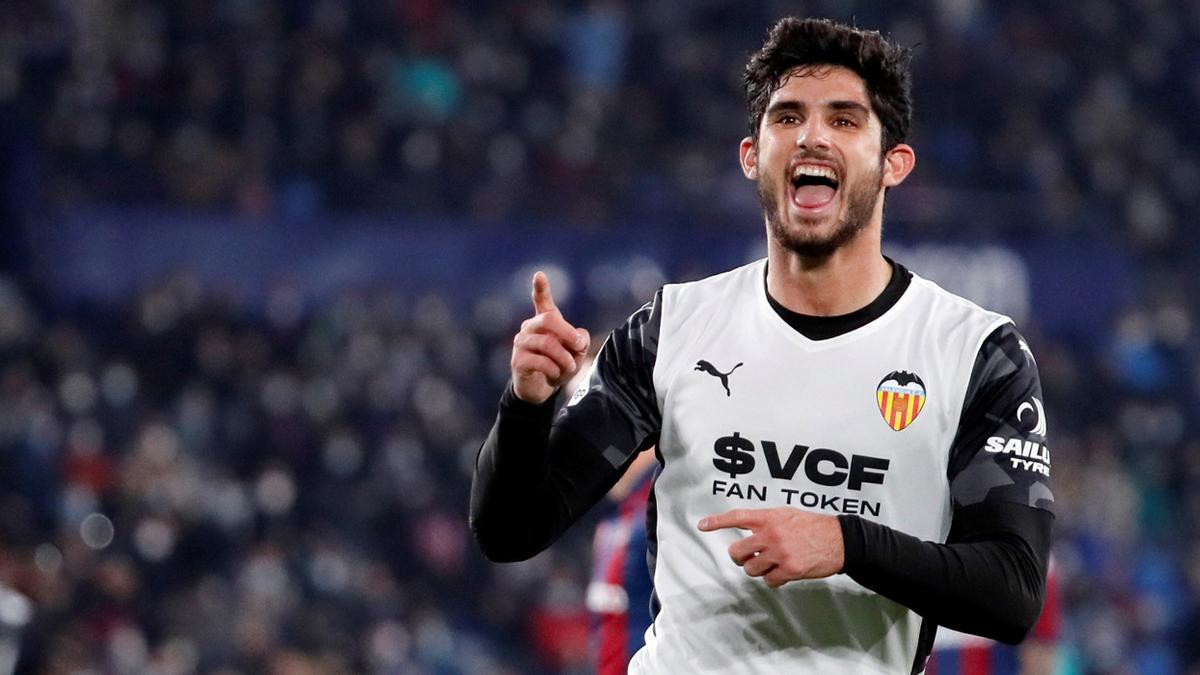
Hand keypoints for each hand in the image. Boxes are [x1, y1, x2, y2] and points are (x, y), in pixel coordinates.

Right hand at [510, 271, 590, 404]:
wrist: (540, 390)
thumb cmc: (558, 366)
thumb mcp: (575, 353)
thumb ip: (580, 342)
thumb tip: (579, 338)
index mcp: (543, 322)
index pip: (541, 301)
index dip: (541, 288)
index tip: (539, 275)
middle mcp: (529, 328)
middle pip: (548, 320)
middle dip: (568, 333)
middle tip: (580, 346)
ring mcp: (521, 343)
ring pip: (547, 343)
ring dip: (564, 358)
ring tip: (570, 367)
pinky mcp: (517, 361)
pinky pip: (540, 361)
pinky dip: (554, 369)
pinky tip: (555, 375)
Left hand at [698, 507, 843, 587]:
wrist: (840, 540)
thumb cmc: (814, 526)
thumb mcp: (787, 515)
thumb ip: (767, 521)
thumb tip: (750, 530)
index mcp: (769, 518)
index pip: (737, 517)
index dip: (717, 521)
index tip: (702, 525)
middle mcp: (771, 534)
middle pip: (737, 551)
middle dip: (739, 557)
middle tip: (747, 556)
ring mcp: (779, 553)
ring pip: (750, 569)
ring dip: (756, 569)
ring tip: (769, 564)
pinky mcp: (789, 570)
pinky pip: (768, 580)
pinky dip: (772, 579)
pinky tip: (782, 572)